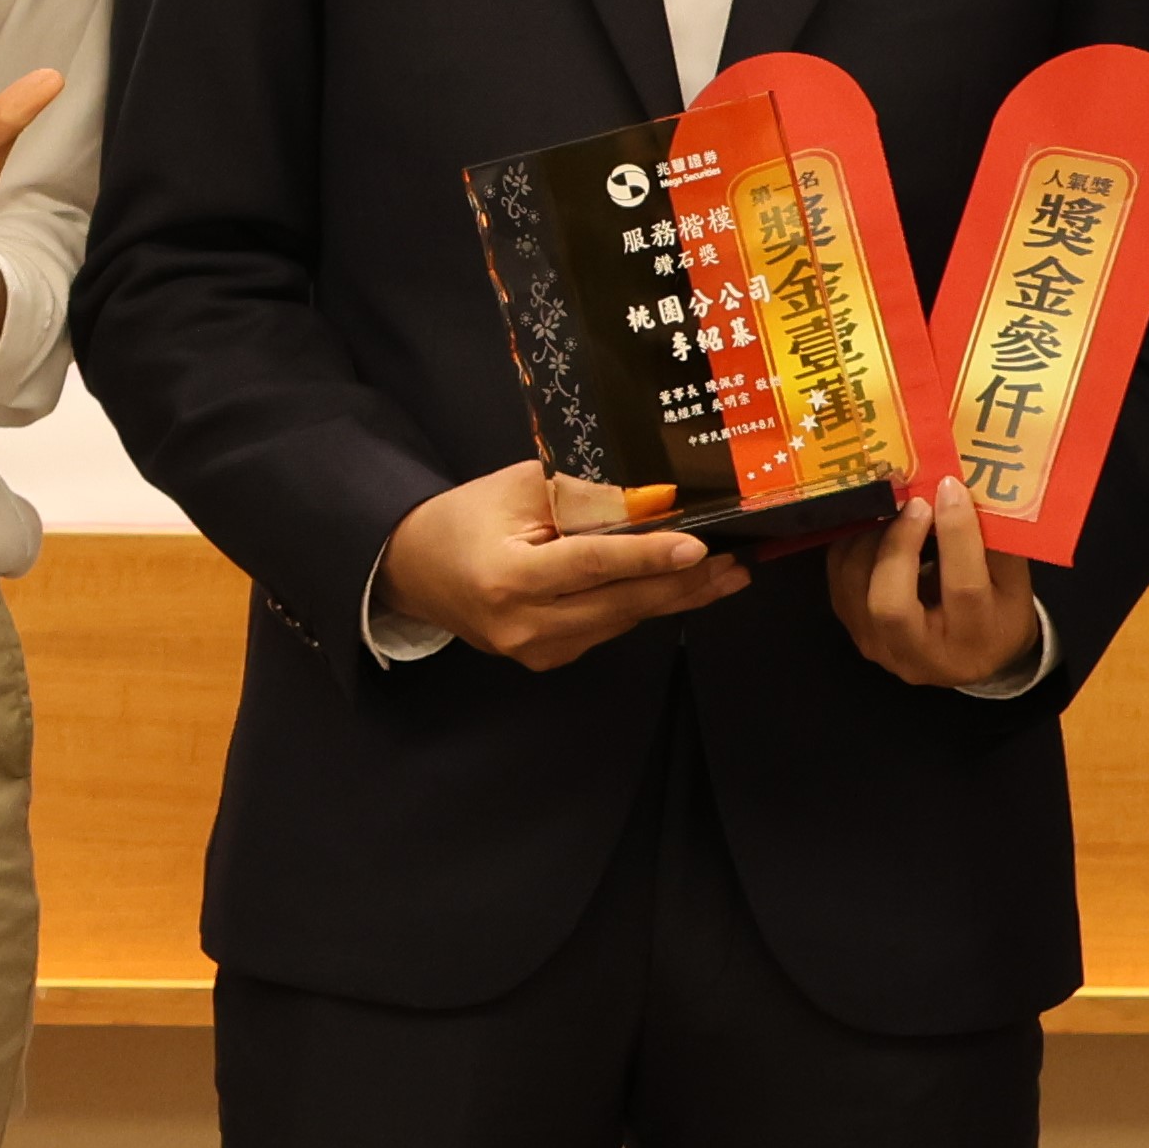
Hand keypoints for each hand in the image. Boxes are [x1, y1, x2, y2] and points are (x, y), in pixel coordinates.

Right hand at [378, 460, 757, 670]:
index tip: (699, 548)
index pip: (590, 564)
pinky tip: (678, 589)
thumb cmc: (465, 517)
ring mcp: (535, 650)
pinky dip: (641, 606)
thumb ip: (582, 498)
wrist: (414, 569)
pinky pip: (606, 629)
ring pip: (620, 621)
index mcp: (508, 576)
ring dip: (673, 598)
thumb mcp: (518, 489)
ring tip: (724, 577)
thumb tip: (652, 501)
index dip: (647, 556)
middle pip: (618, 603)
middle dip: (681, 584)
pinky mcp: (546, 658)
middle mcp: (523, 624)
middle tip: (734, 564)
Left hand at [827, 472, 1037, 691]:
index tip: (950, 488)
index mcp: (974, 641)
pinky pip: (840, 580)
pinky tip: (873, 521)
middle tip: (914, 502)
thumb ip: (995, 542)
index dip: (956, 534)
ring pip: (855, 588)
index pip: (963, 588)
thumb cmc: (998, 614)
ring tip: (892, 504)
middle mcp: (920, 656)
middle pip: (891, 604)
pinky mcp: (854, 631)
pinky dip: (852, 544)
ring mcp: (878, 647)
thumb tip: (966, 487)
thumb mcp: (1014, 584)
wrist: (971, 657)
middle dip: (898, 544)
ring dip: (869, 537)